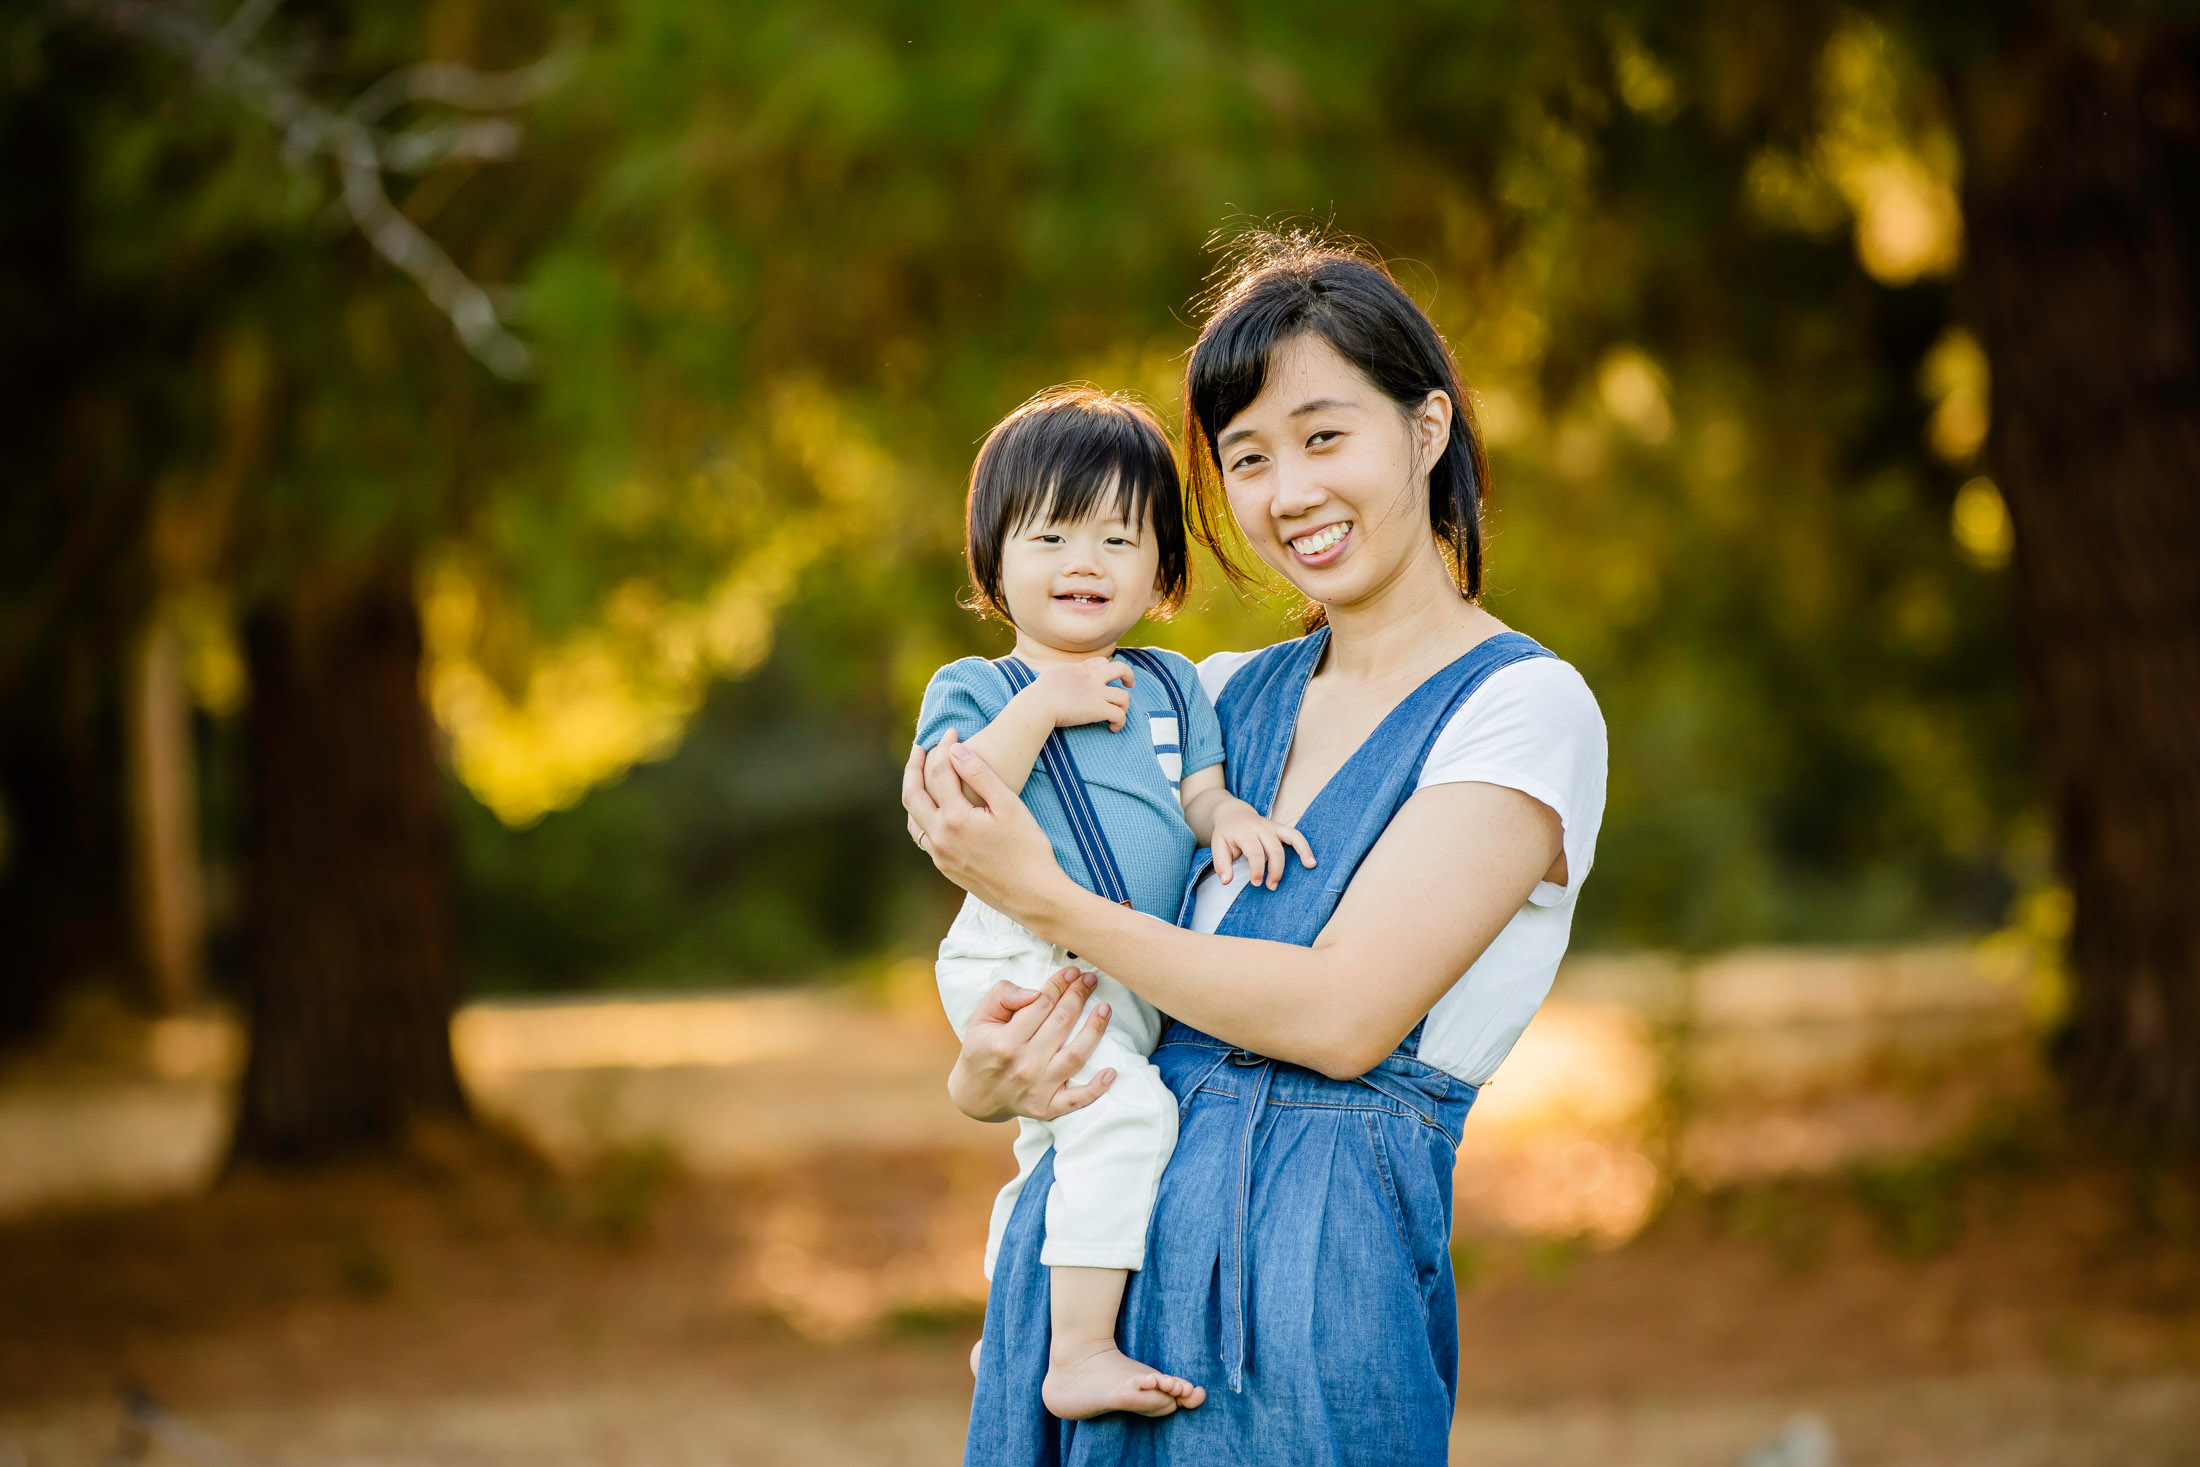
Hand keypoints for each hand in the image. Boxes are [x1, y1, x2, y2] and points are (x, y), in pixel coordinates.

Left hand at [903, 729, 1075, 922]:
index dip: (945, 748)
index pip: (939, 773)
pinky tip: (933, 809)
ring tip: (919, 775)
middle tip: (920, 748)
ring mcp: (940, 856)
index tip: (953, 733)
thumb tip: (956, 750)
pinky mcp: (946, 868)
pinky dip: (921, 816)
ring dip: (913, 793)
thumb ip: (981, 775)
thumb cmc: (1029, 849)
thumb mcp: (1009, 806)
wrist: (1034, 896)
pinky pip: (922, 837)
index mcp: (955, 820)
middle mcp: (939, 839)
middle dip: (913, 768)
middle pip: (912, 795)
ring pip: (912, 819)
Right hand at [946, 966, 1118, 1121]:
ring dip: (1095, 1030)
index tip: (1072, 972)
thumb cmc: (982, 1050)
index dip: (1059, 984)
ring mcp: (1038, 1088)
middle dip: (1079, 996)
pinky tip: (1112, 1072)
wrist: (976, 1095)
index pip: (1041, 1004)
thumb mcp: (980, 1018)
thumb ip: (1003, 996)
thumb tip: (1035, 992)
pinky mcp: (1047, 1107)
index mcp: (1005, 1041)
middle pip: (1061, 1023)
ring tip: (1105, 1008)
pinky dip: (1096, 1089)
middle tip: (1091, 980)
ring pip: (1075, 1055)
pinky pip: (1076, 1100)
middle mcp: (1023, 1065)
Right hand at [1030, 657, 1133, 731]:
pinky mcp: (1099, 709)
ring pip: (1124, 696)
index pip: (1102, 661)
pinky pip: (1120, 715)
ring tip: (1118, 714)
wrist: (1040, 703)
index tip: (1105, 679)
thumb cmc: (1039, 693)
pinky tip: (1113, 728)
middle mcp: (1093, 678)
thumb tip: (1057, 683)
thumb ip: (1062, 676)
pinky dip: (1120, 722)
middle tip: (1129, 685)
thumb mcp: (1052, 675)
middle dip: (1129, 676)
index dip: (1107, 669)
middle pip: (1121, 668)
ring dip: (1124, 706)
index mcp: (1081, 669)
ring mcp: (1098, 693)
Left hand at [1210, 797, 1314, 890]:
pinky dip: (1305, 846)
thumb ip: (1221, 864)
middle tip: (1271, 886)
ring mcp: (1273, 826)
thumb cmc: (1226, 834)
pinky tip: (1311, 861)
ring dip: (1301, 852)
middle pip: (1274, 848)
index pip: (1255, 851)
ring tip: (1309, 867)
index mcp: (1245, 832)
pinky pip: (1296, 835)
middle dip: (1275, 869)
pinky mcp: (1280, 828)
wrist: (1233, 814)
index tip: (1257, 883)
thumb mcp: (1218, 846)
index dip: (1257, 869)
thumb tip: (1226, 881)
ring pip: (1291, 837)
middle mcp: (1261, 827)